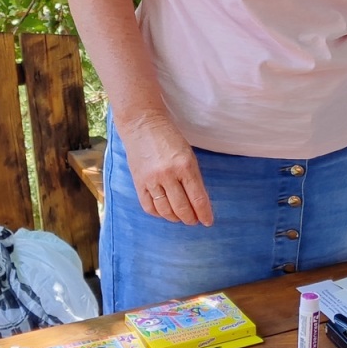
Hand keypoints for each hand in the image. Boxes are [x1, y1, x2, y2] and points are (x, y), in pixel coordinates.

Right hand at [120, 112, 213, 226]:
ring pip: (165, 211)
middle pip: (182, 208)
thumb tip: (198, 202)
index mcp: (185, 166)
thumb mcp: (188, 155)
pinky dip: (159, 213)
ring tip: (181, 217)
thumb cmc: (169, 138)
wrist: (142, 124)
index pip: (198, 198)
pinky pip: (149, 206)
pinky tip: (165, 212)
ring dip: (175, 218)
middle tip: (194, 221)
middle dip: (191, 219)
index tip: (208, 222)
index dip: (204, 213)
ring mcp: (151, 180)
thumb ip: (193, 177)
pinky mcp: (138, 182)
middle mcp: (168, 175)